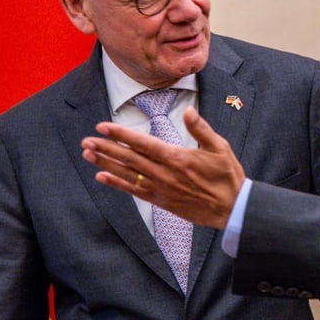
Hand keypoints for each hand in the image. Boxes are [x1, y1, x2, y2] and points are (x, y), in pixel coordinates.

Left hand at [80, 106, 244, 228]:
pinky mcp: (161, 201)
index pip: (143, 143)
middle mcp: (165, 174)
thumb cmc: (227, 176)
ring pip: (128, 174)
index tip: (103, 127)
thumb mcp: (220, 147)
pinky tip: (102, 177)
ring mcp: (161, 189)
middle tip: (86, 140)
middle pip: (129, 158)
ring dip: (106, 164)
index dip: (121, 134)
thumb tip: (188, 111)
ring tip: (88, 154)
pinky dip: (117, 184)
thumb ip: (201, 129)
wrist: (232, 208)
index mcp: (177, 158)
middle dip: (106, 148)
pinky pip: (134, 191)